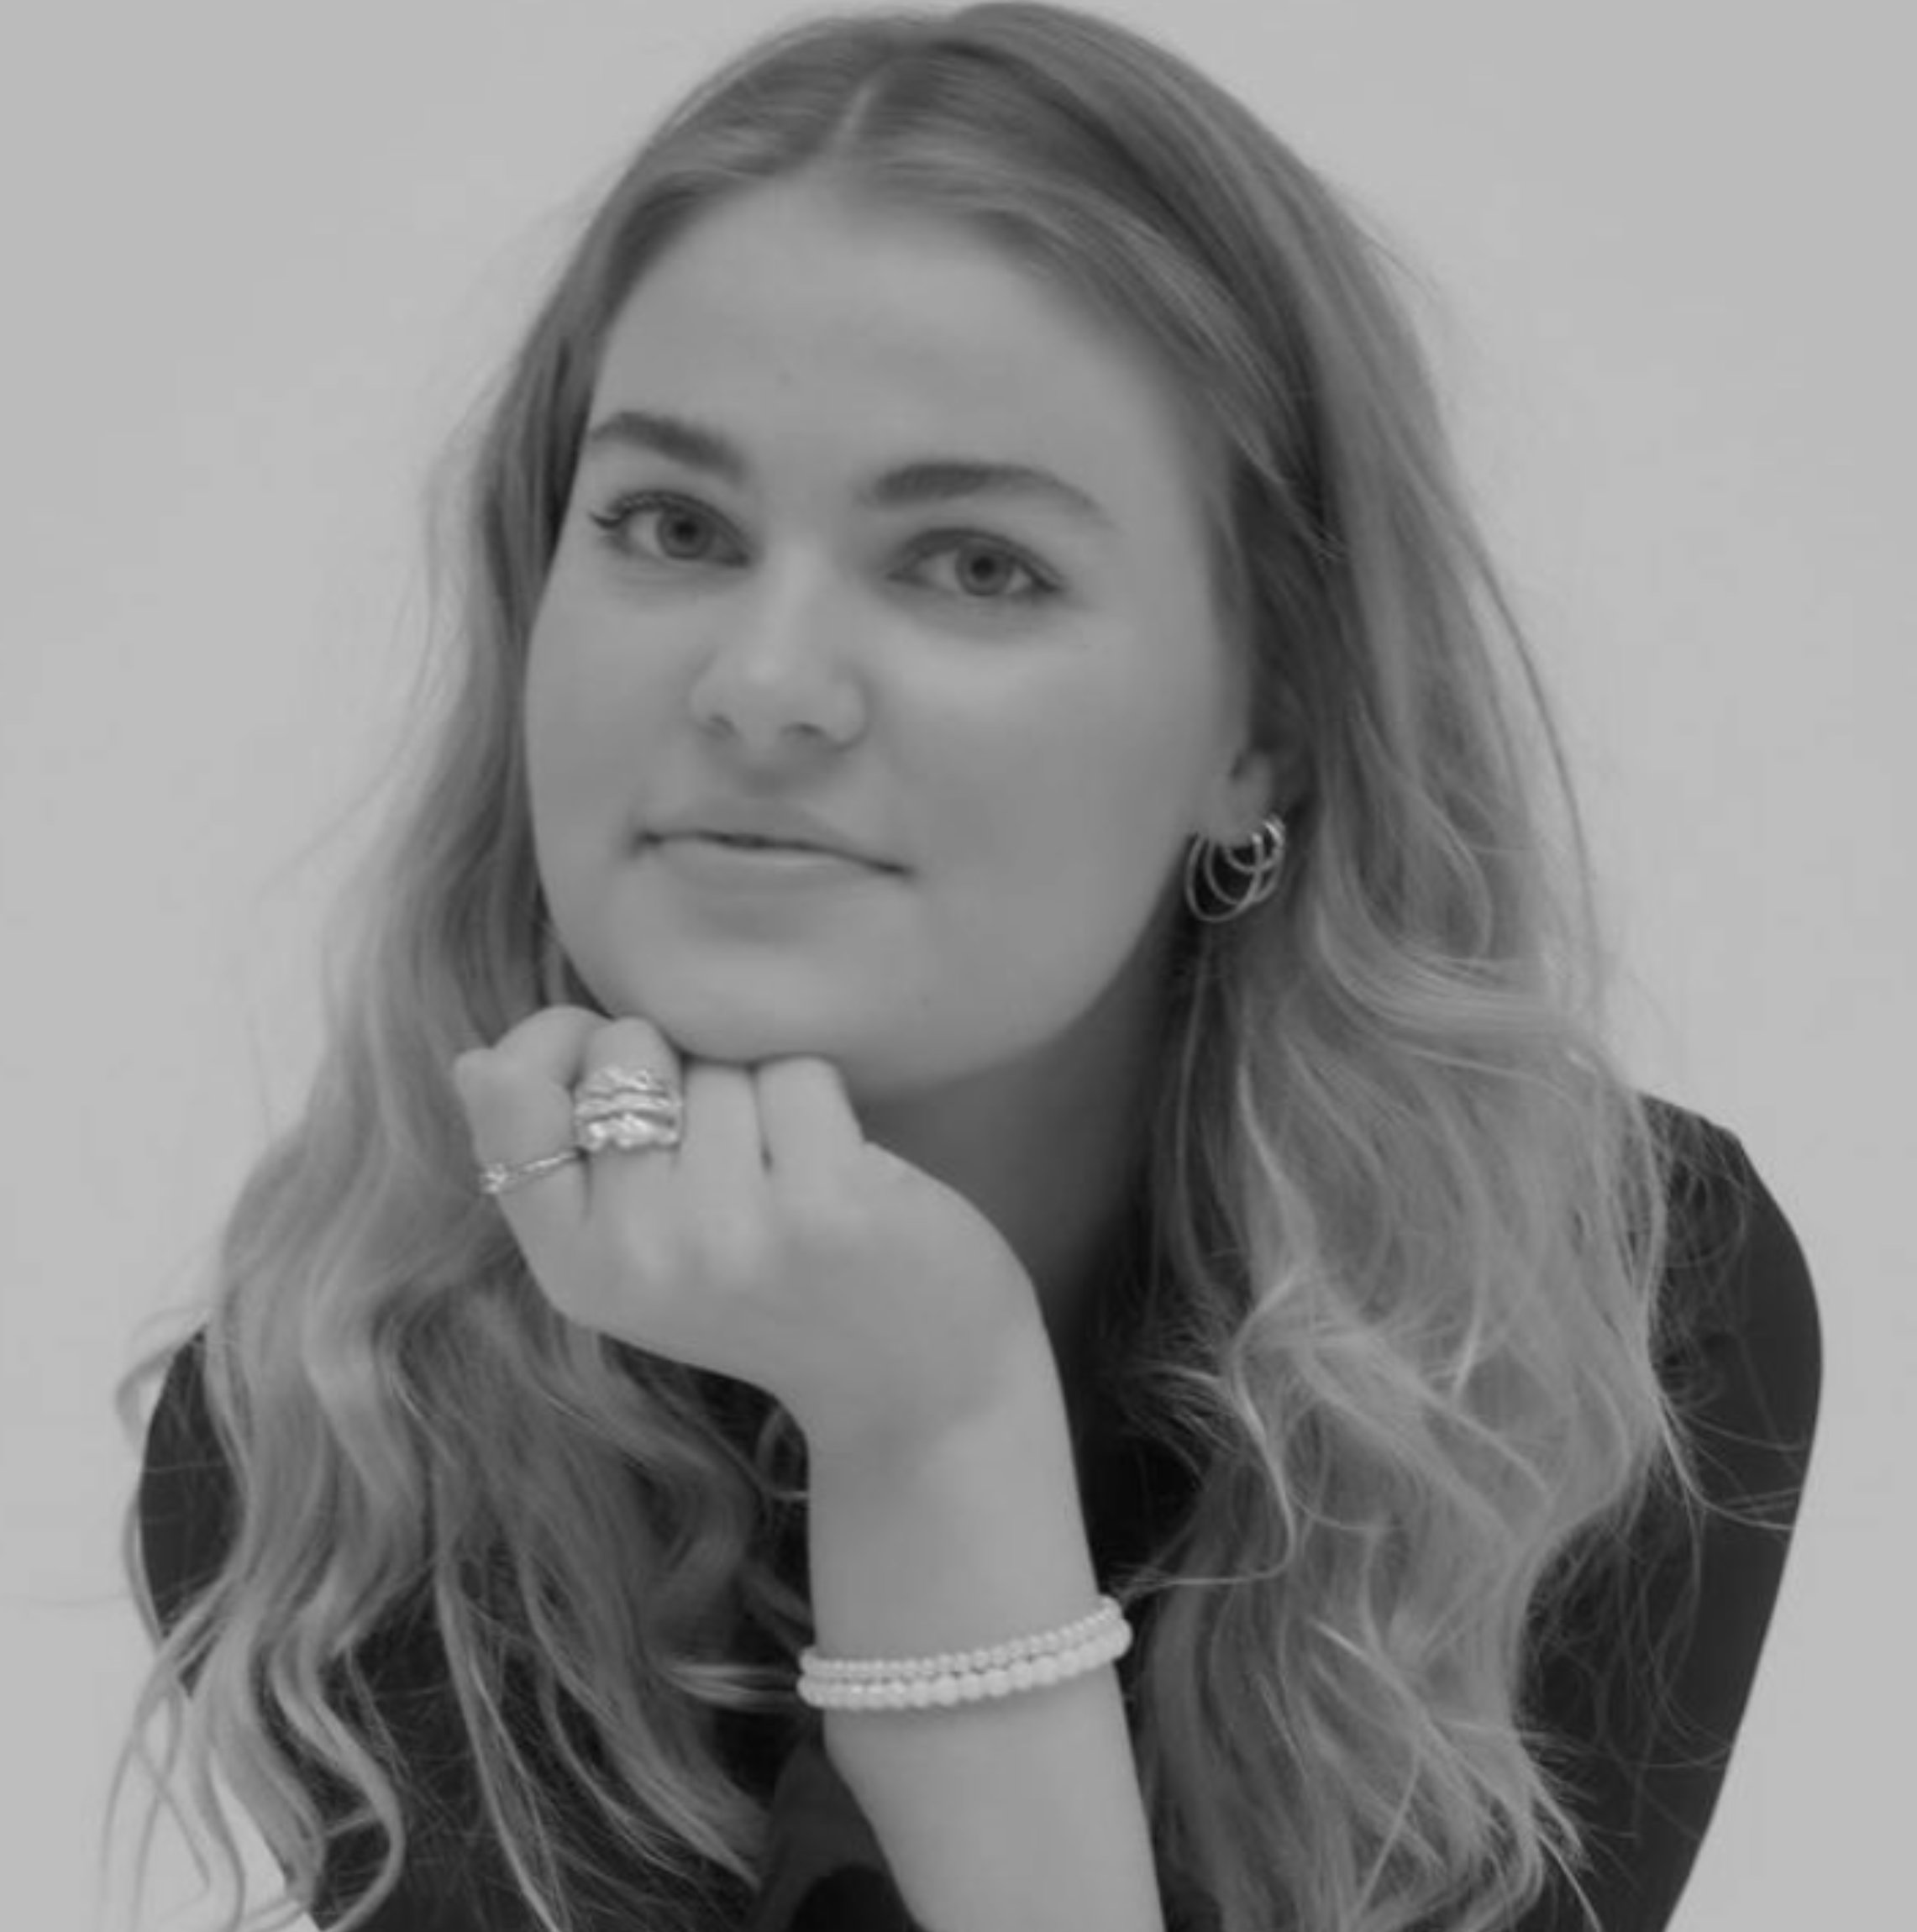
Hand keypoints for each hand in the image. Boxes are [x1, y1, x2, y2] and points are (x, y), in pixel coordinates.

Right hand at [451, 1007, 1049, 1454]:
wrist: (917, 1387)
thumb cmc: (773, 1294)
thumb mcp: (640, 1257)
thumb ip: (558, 1165)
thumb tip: (472, 1061)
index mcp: (576, 1268)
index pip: (512, 1098)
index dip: (555, 1044)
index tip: (613, 1063)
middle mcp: (641, 1253)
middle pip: (627, 1050)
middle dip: (682, 1067)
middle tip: (730, 1155)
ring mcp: (732, 1230)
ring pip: (722, 1060)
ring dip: (761, 1092)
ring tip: (788, 1175)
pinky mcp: (823, 1201)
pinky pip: (797, 1071)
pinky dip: (824, 1103)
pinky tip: (840, 1172)